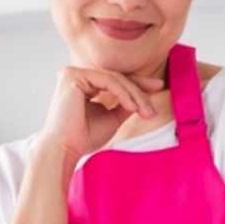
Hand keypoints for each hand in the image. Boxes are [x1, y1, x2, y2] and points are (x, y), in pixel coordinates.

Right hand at [41, 66, 165, 157]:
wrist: (65, 149)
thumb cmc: (83, 138)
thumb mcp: (111, 118)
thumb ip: (124, 105)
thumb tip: (142, 96)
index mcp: (81, 84)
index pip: (114, 80)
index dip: (137, 84)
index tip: (158, 87)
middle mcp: (75, 75)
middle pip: (116, 78)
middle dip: (139, 91)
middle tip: (153, 107)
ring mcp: (72, 73)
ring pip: (114, 79)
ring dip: (134, 95)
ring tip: (145, 112)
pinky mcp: (72, 76)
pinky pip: (107, 81)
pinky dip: (123, 94)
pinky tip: (133, 108)